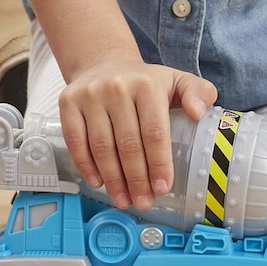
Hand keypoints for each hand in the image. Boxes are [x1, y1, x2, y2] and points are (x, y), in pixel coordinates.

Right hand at [59, 59, 216, 208]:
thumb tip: (198, 113)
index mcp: (147, 85)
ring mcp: (89, 94)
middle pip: (127, 143)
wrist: (104, 63)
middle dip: (136, 179)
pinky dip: (86, 165)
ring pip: (101, 146)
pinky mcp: (68, 101)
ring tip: (123, 199)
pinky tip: (98, 182)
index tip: (162, 188)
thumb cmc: (144, 82)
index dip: (158, 163)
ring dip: (113, 179)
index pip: (154, 131)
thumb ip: (198, 92)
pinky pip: (75, 140)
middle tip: (143, 202)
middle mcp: (116, 87)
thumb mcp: (177, 80)